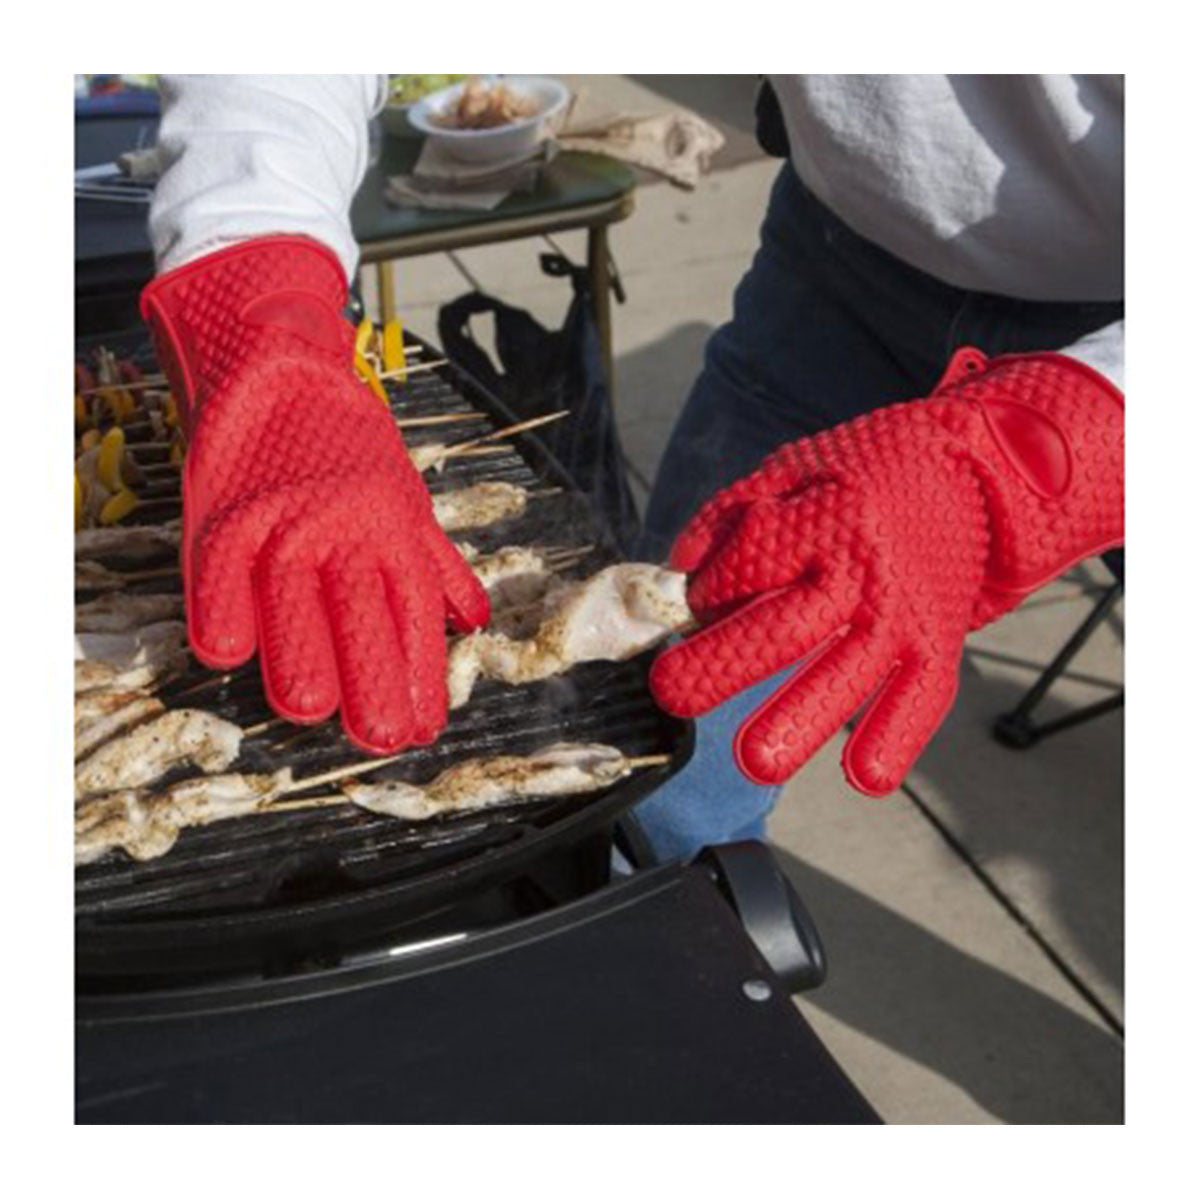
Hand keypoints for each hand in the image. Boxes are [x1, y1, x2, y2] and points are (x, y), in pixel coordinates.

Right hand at [142, 236, 489, 752]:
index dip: (421, 675)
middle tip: (381, 738)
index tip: (425, 728)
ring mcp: (287, 516)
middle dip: (374, 682)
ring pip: (296, 597)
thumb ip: (437, 564)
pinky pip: (221, 566)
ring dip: (301, 656)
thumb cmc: (349, 445)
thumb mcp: (407, 499)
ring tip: (308, 710)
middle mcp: (350, 529)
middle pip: (365, 614)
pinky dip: (222, 610)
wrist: (282, 363)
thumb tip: (473, 622)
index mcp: (396, 532)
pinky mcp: (229, 505)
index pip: (415, 615)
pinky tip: (226, 655)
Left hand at [650, 349, 1123, 793]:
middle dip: (725, 662)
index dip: (707, 592)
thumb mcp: (790, 470)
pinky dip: (896, 737)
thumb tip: (680, 573)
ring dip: (800, 718)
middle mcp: (861, 570)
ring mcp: (901, 614)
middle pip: (786, 626)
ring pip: (847, 673)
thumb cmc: (860, 474)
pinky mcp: (937, 645)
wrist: (972, 469)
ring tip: (755, 762)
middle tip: (672, 692)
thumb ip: (731, 516)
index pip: (748, 565)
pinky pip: (920, 697)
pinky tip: (864, 777)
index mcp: (821, 517)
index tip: (691, 608)